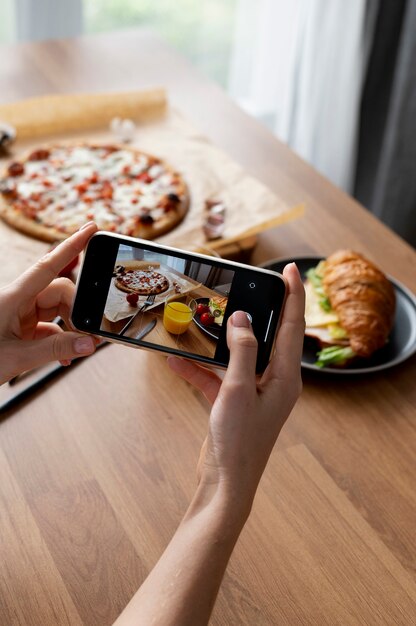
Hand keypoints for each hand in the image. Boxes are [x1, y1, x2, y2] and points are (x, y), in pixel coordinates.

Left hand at [0, 222, 97, 384]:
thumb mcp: (16, 358)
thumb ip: (54, 349)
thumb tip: (89, 343)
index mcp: (12, 298)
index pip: (48, 265)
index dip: (72, 246)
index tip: (92, 229)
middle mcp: (17, 301)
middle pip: (59, 290)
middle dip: (77, 309)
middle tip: (88, 333)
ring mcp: (19, 315)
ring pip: (57, 308)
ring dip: (70, 326)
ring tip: (77, 348)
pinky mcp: (20, 330)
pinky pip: (49, 326)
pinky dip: (61, 340)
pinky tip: (64, 356)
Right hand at [168, 262, 304, 508]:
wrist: (226, 484)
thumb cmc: (239, 442)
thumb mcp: (239, 390)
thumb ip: (242, 351)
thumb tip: (243, 319)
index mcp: (285, 376)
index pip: (292, 325)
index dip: (292, 294)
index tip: (287, 269)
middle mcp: (274, 380)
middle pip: (267, 335)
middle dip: (256, 310)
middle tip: (245, 284)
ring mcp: (254, 391)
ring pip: (238, 354)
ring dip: (218, 340)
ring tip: (203, 318)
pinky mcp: (234, 401)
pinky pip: (217, 376)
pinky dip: (199, 368)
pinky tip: (174, 360)